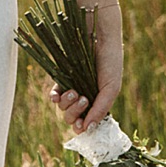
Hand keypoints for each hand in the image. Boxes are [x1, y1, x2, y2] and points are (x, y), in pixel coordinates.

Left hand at [49, 5, 121, 132]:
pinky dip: (55, 97)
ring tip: (74, 91)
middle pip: (72, 118)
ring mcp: (73, 89)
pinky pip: (55, 95)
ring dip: (67, 103)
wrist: (98, 37)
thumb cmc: (109, 61)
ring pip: (63, 108)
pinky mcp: (62, 79)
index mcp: (98, 102)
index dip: (82, 127)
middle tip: (83, 99)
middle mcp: (85, 98)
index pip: (87, 123)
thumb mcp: (110, 87)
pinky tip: (57, 95)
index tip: (80, 125)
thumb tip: (88, 130)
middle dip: (75, 113)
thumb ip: (100, 109)